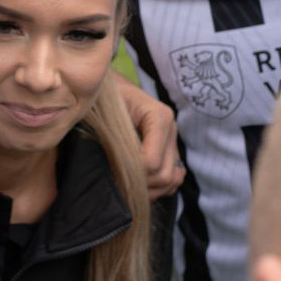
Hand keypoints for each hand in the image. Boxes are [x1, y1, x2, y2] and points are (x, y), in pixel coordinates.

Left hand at [113, 73, 183, 198]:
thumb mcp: (108, 113)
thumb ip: (115, 138)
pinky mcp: (171, 152)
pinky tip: (139, 185)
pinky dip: (158, 188)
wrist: (112, 91)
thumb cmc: (107, 99)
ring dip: (149, 190)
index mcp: (159, 117)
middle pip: (164, 175)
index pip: (151, 162)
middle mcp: (171, 130)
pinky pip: (174, 180)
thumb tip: (115, 167)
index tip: (110, 170)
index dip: (130, 172)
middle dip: (140, 184)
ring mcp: (173, 142)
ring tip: (127, 186)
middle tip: (117, 182)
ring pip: (172, 180)